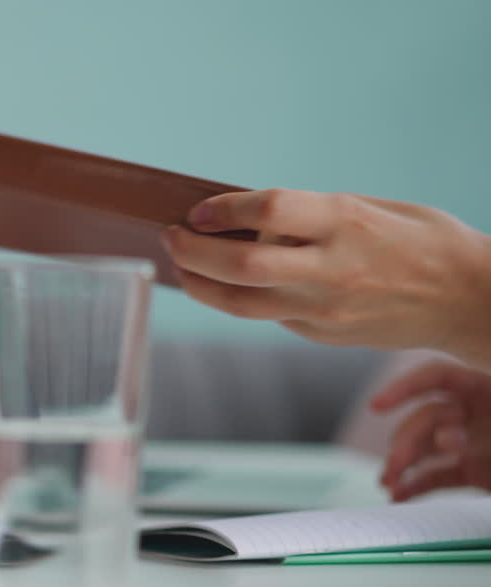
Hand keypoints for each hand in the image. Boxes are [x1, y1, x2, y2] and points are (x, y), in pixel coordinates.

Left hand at [161, 189, 490, 367]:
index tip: (198, 209)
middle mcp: (333, 268)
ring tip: (182, 268)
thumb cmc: (424, 242)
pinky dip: (238, 299)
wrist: (470, 301)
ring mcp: (326, 308)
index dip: (223, 208)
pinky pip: (267, 316)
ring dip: (200, 285)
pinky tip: (223, 285)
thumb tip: (249, 215)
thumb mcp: (375, 207)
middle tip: (171, 237)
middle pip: (241, 263)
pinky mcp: (322, 334)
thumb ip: (314, 212)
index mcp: (348, 223)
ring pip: (242, 303)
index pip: (268, 209)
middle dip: (193, 251)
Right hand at [371, 361, 490, 501]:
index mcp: (486, 389)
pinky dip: (416, 486)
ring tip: (389, 484)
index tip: (377, 406)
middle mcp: (474, 413)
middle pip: (424, 418)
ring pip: (423, 447)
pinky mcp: (472, 471)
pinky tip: (400, 495)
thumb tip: (445, 435)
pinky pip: (436, 474)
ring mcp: (471, 442)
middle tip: (396, 464)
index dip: (405, 387)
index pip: (438, 376)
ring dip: (401, 464)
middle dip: (404, 442)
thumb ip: (482, 427)